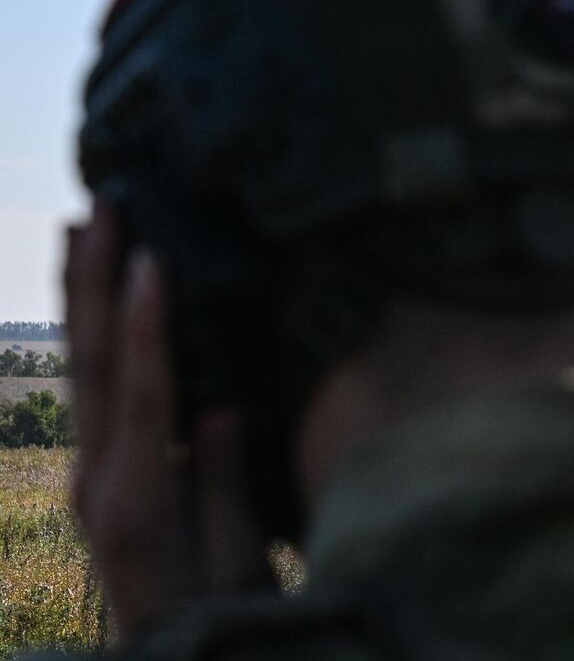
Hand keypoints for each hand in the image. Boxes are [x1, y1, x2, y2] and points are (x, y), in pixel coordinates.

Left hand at [65, 205, 273, 637]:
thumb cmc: (226, 618)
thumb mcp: (238, 559)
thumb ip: (221, 479)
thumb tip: (218, 403)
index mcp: (137, 500)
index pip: (142, 393)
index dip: (146, 325)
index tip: (152, 258)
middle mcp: (99, 482)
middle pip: (93, 366)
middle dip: (95, 281)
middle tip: (102, 207)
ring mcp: (92, 479)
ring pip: (83, 370)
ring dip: (82, 294)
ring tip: (83, 227)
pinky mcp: (102, 480)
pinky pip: (96, 392)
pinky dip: (97, 335)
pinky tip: (100, 300)